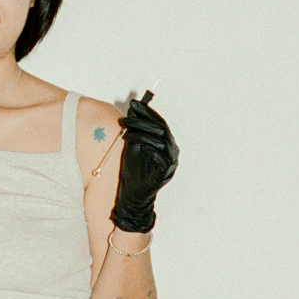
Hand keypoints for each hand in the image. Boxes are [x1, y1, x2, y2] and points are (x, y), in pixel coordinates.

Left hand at [110, 99, 178, 232]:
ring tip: (128, 131)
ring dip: (143, 133)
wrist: (132, 194)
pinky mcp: (165, 172)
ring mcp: (170, 162)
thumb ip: (135, 129)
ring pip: (161, 141)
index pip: (158, 123)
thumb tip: (134, 108)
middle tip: (127, 118)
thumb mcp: (132, 146)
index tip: (134, 105)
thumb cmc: (133, 170)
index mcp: (164, 143)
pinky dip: (151, 149)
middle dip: (143, 121)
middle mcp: (170, 150)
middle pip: (160, 129)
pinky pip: (161, 157)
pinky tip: (139, 144)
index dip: (147, 113)